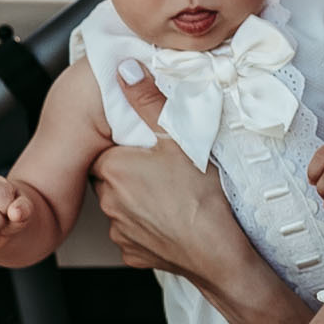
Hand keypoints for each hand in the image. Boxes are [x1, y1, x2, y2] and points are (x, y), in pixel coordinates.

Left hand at [89, 61, 242, 280]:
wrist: (217, 252)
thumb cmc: (200, 196)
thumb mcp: (178, 138)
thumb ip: (149, 101)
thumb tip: (124, 69)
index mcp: (113, 167)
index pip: (106, 149)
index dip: (127, 146)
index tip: (149, 148)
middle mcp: (107, 201)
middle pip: (111, 177)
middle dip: (129, 171)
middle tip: (162, 168)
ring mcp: (118, 231)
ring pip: (120, 206)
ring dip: (137, 200)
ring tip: (170, 195)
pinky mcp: (132, 253)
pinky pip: (133, 235)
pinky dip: (147, 228)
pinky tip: (170, 222)